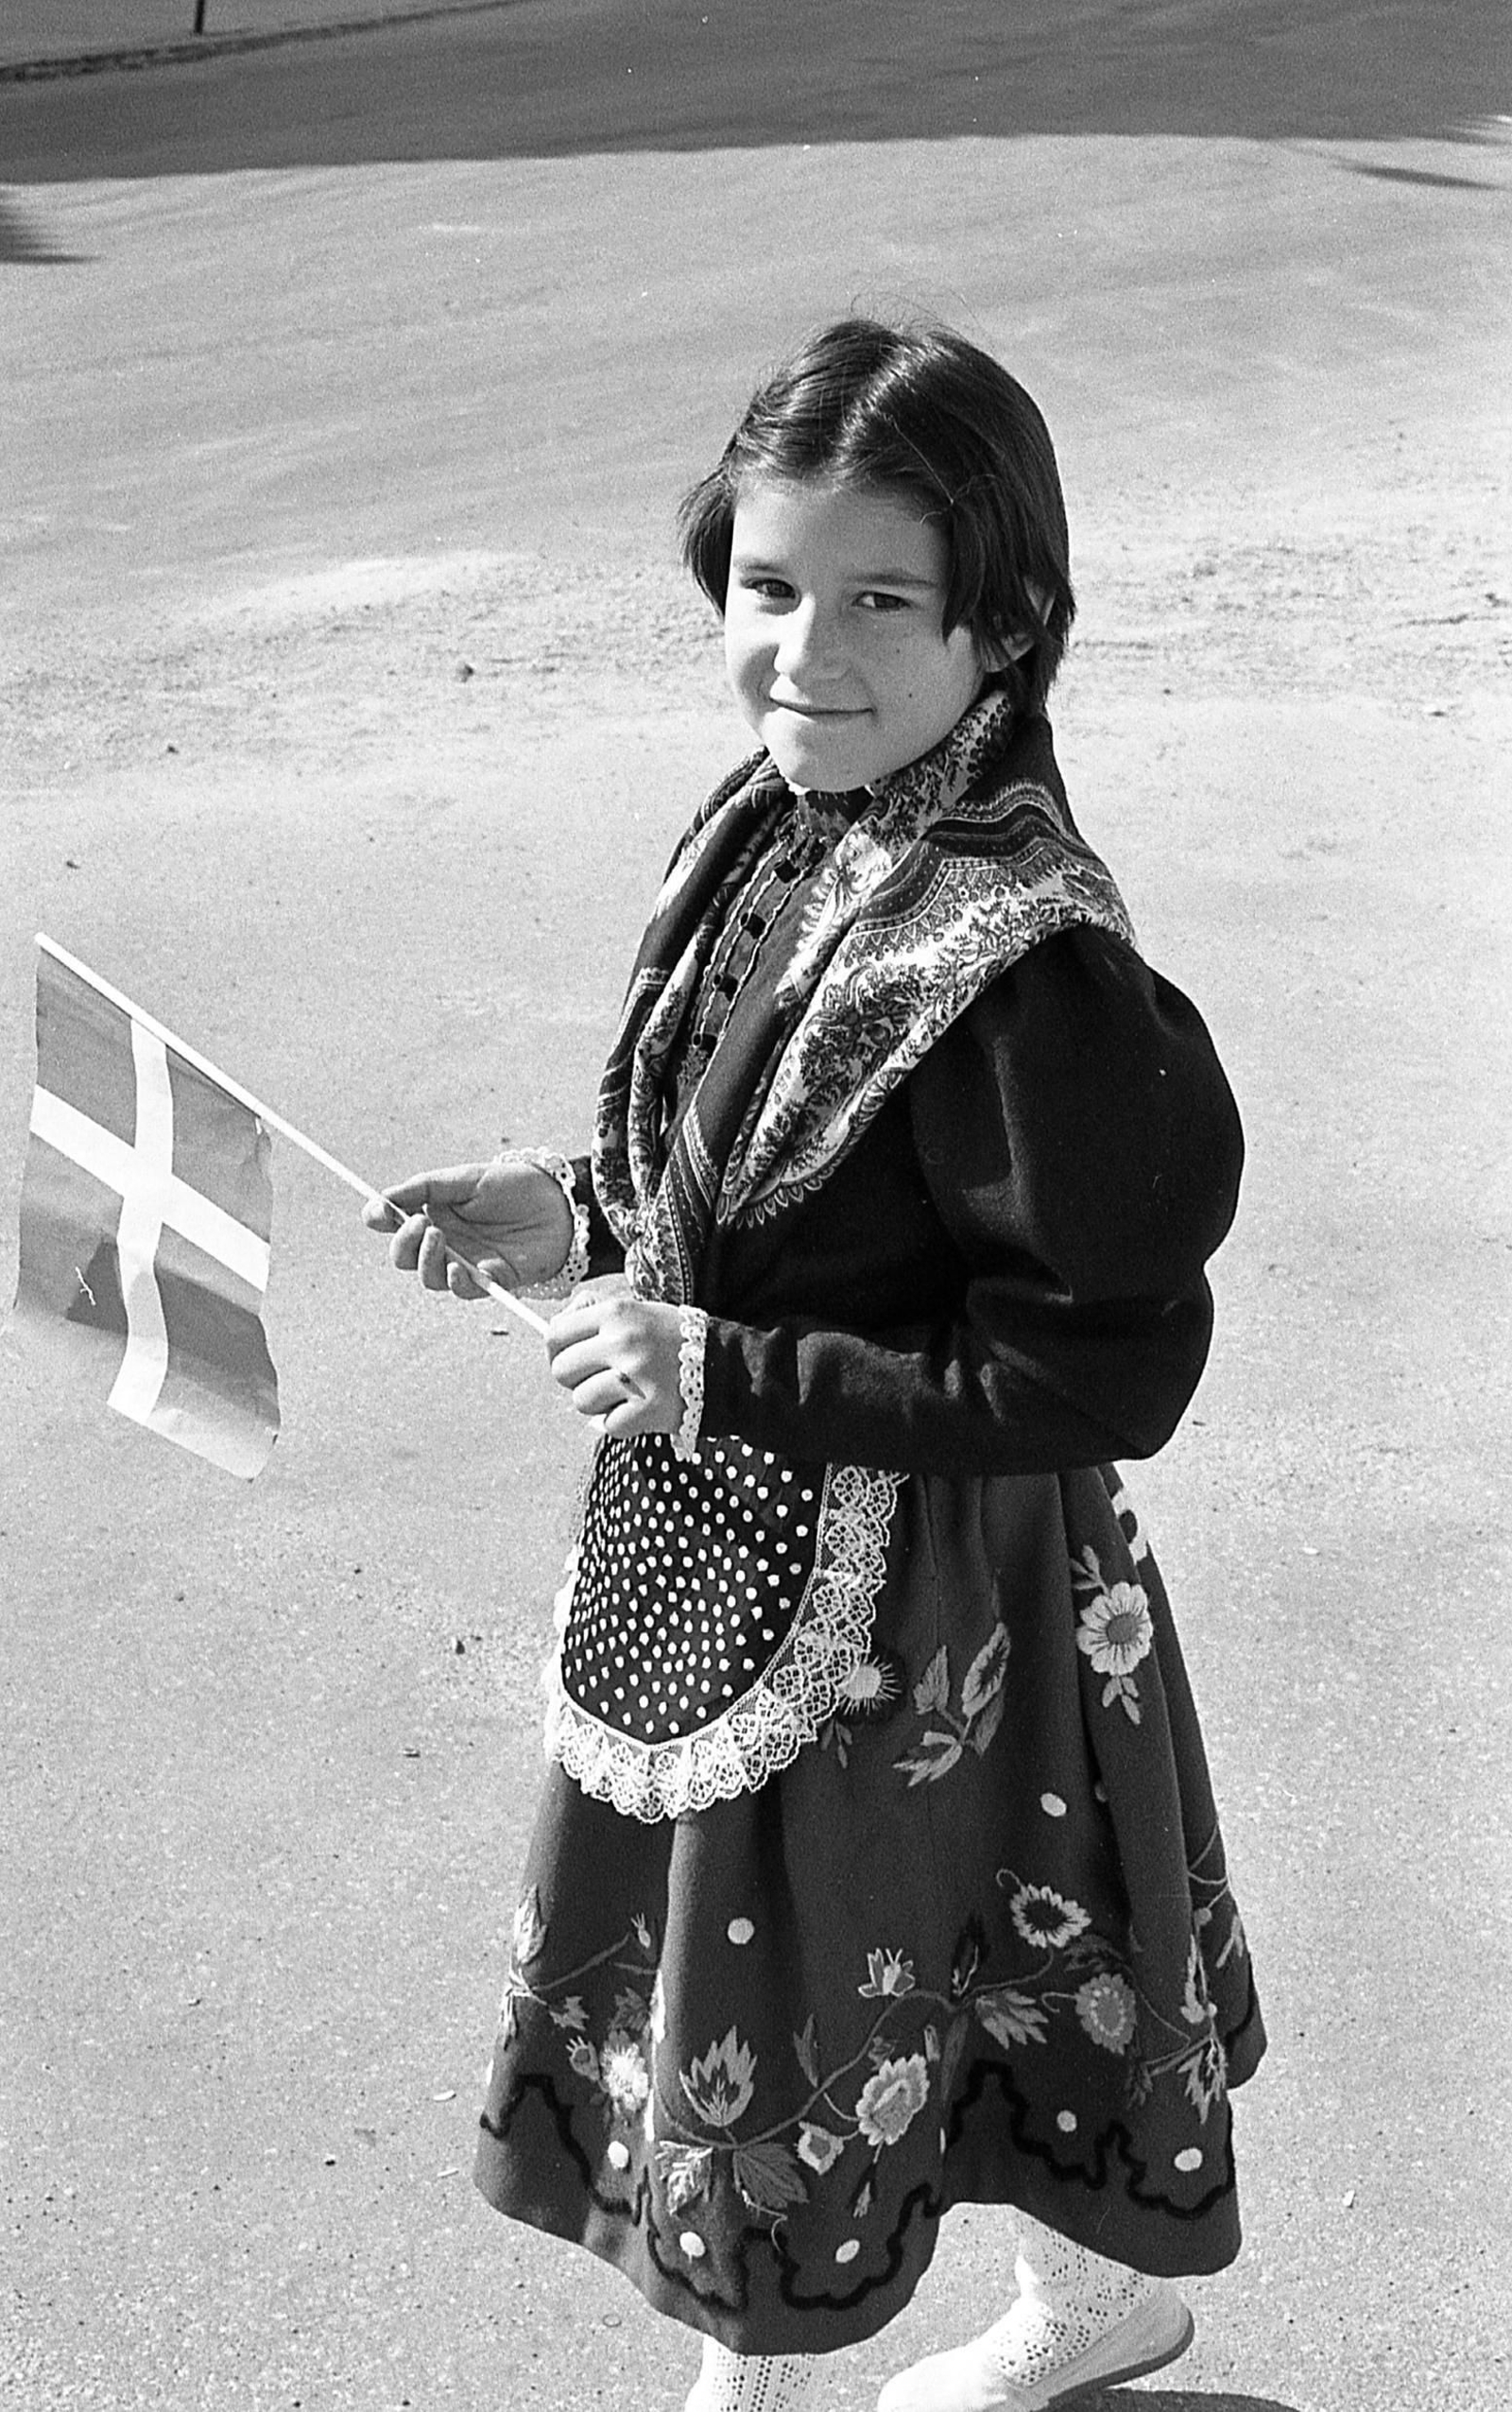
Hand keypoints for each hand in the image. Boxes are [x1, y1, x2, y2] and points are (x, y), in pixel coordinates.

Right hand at [362, 1157, 571, 1299]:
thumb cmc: (514, 1187)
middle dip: (403, 1242)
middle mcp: (445, 1241)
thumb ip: (423, 1188)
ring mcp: (465, 1262)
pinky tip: (457, 1267)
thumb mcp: (465, 1179)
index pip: (394, 1224)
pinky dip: (454, 1281)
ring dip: (426, 1261)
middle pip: (404, 1256)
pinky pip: (462, 1290)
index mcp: (434, 1213)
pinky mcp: (490, 1280)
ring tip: (438, 1237)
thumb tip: (381, 1199)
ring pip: (428, 1277)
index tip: (377, 1212)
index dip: (379, 1220)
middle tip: (420, 1223)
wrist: (560, 1202)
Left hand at [546, 1292, 684, 1436]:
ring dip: (598, 1403)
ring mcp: (634, 1378)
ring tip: (624, 1394)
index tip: (572, 1358)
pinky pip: (608, 1425)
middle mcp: (623, 1342)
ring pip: (581, 1401)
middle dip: (576, 1379)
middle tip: (601, 1378)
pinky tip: (641, 1408)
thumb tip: (552, 1328)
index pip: (555, 1334)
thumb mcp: (637, 1309)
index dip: (558, 1351)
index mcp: (617, 1312)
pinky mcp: (646, 1411)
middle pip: (562, 1371)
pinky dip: (621, 1422)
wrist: (726, 1367)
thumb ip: (593, 1313)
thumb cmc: (672, 1339)